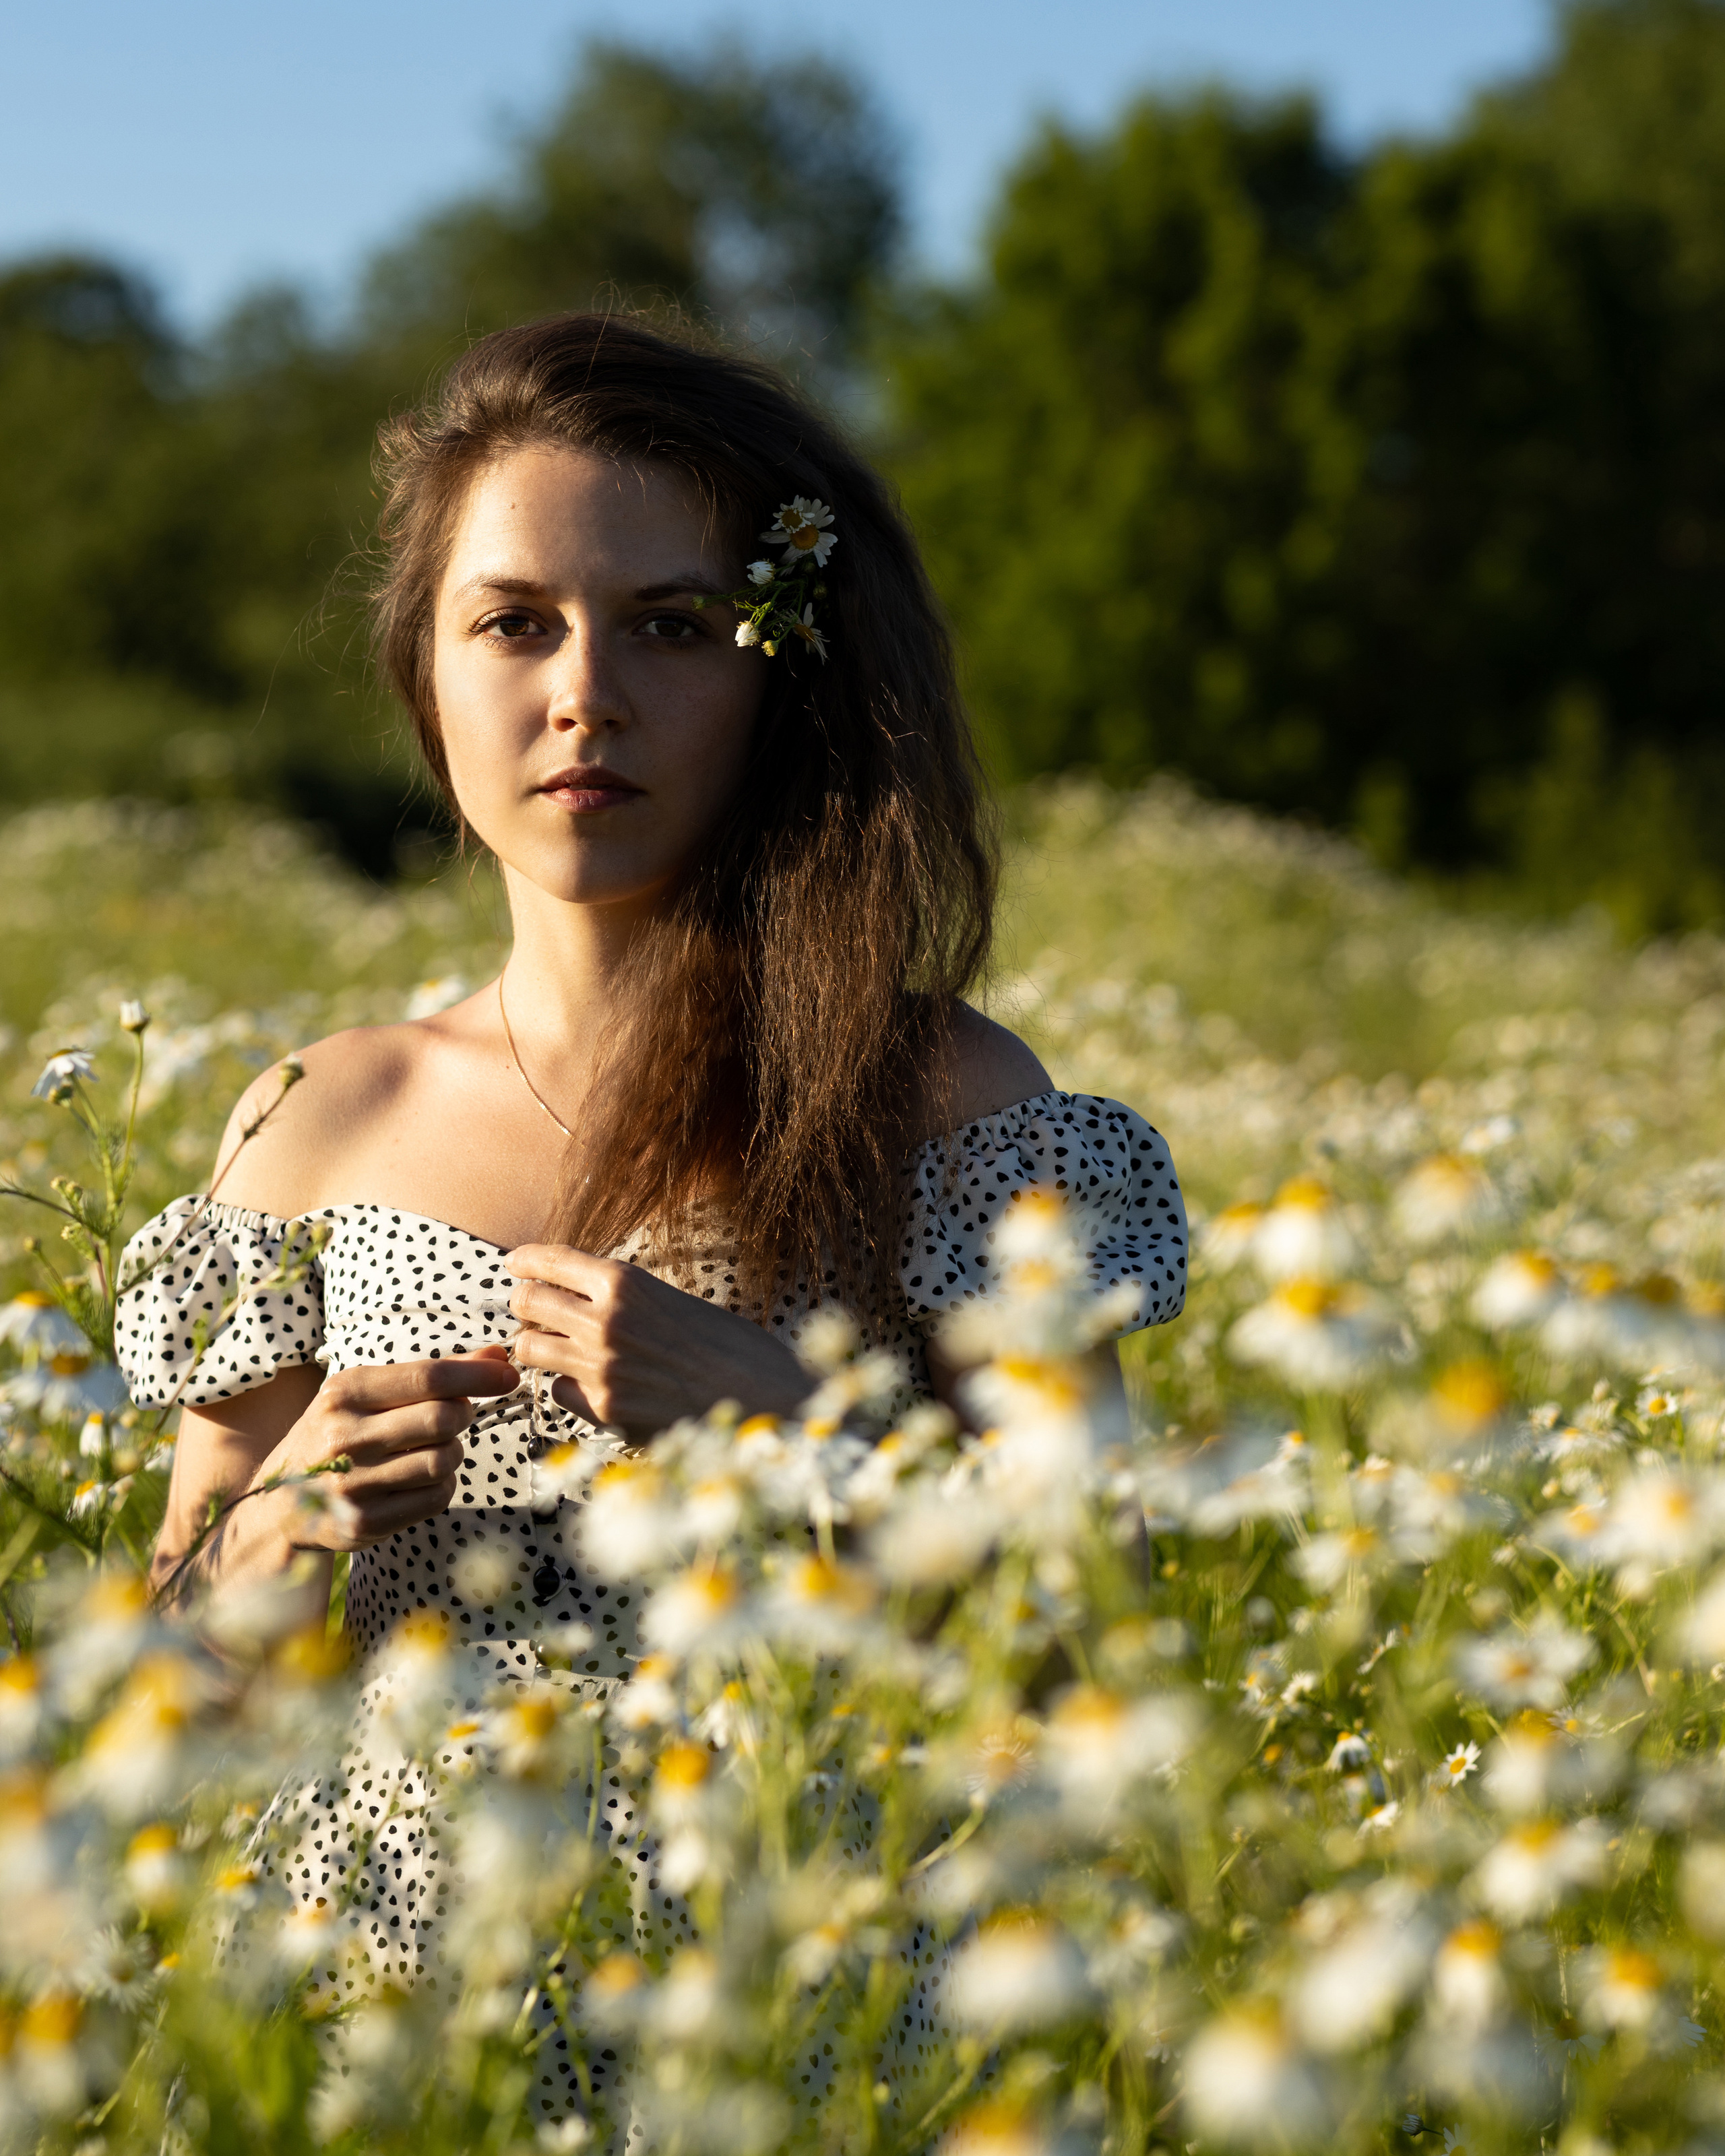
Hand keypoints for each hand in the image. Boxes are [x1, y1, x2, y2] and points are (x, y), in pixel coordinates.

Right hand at [263, 1346, 520, 1550]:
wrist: (278, 1503)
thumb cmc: (338, 1435)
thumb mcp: (369, 1394)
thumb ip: (434, 1374)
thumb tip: (500, 1357)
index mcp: (344, 1392)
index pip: (428, 1376)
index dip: (477, 1376)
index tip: (508, 1375)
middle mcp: (343, 1436)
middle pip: (443, 1419)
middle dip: (462, 1416)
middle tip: (453, 1417)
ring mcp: (352, 1483)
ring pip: (444, 1460)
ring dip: (452, 1452)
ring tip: (429, 1450)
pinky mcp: (363, 1523)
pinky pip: (436, 1498)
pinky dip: (442, 1486)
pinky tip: (419, 1481)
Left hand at [505, 1245, 810, 1441]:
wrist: (764, 1399)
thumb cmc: (733, 1349)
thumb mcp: (676, 1301)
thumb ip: (628, 1299)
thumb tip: (588, 1298)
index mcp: (626, 1283)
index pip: (550, 1261)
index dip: (526, 1260)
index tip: (516, 1263)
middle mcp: (605, 1320)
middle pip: (527, 1302)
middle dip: (524, 1302)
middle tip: (530, 1306)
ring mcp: (600, 1367)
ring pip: (529, 1347)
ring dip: (536, 1344)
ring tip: (552, 1345)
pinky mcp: (604, 1409)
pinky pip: (558, 1391)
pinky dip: (566, 1386)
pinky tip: (590, 1384)